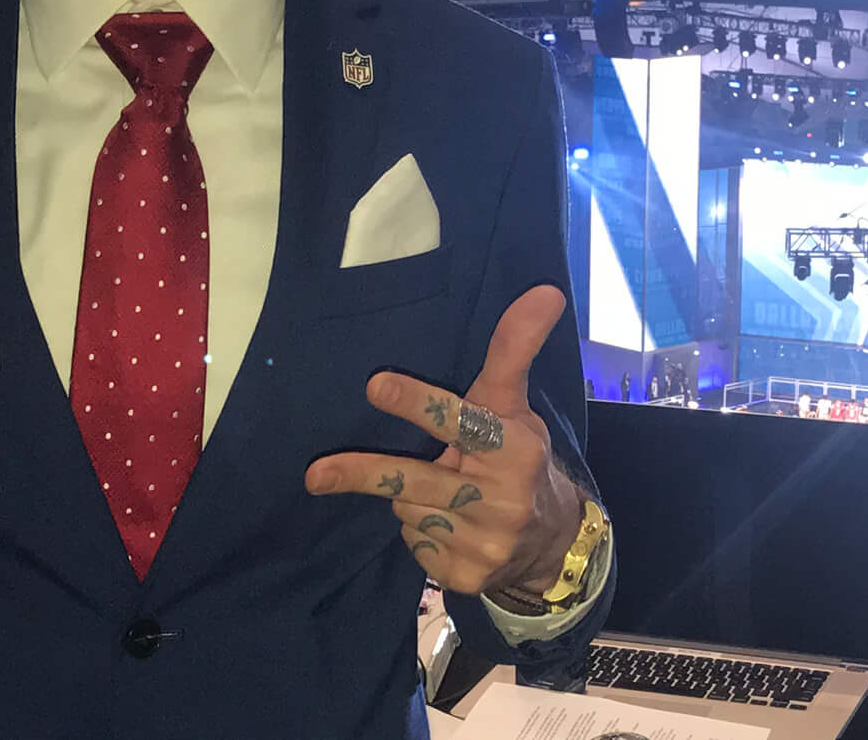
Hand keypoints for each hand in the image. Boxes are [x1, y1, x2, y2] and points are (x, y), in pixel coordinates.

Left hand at [303, 285, 587, 604]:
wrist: (552, 542)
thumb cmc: (519, 457)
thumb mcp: (516, 405)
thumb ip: (513, 350)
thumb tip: (545, 290)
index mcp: (513, 448)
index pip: (460, 421)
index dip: (418, 403)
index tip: (375, 385)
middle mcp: (499, 498)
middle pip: (415, 480)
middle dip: (366, 473)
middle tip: (315, 474)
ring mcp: (481, 543)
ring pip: (407, 511)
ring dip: (407, 498)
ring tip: (437, 489)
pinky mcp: (462, 576)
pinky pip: (415, 545)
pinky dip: (419, 530)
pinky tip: (442, 522)